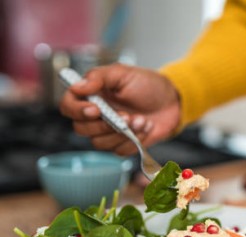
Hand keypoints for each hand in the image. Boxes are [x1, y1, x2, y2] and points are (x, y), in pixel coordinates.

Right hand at [59, 63, 180, 154]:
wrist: (172, 101)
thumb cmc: (147, 85)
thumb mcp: (123, 73)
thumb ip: (98, 77)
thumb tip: (77, 86)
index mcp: (91, 95)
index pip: (68, 106)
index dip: (77, 110)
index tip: (95, 109)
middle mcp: (96, 115)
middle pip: (81, 129)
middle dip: (105, 124)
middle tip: (125, 115)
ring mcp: (109, 132)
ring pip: (100, 142)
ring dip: (123, 132)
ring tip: (141, 119)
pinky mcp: (123, 144)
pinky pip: (119, 151)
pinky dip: (134, 140)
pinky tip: (146, 127)